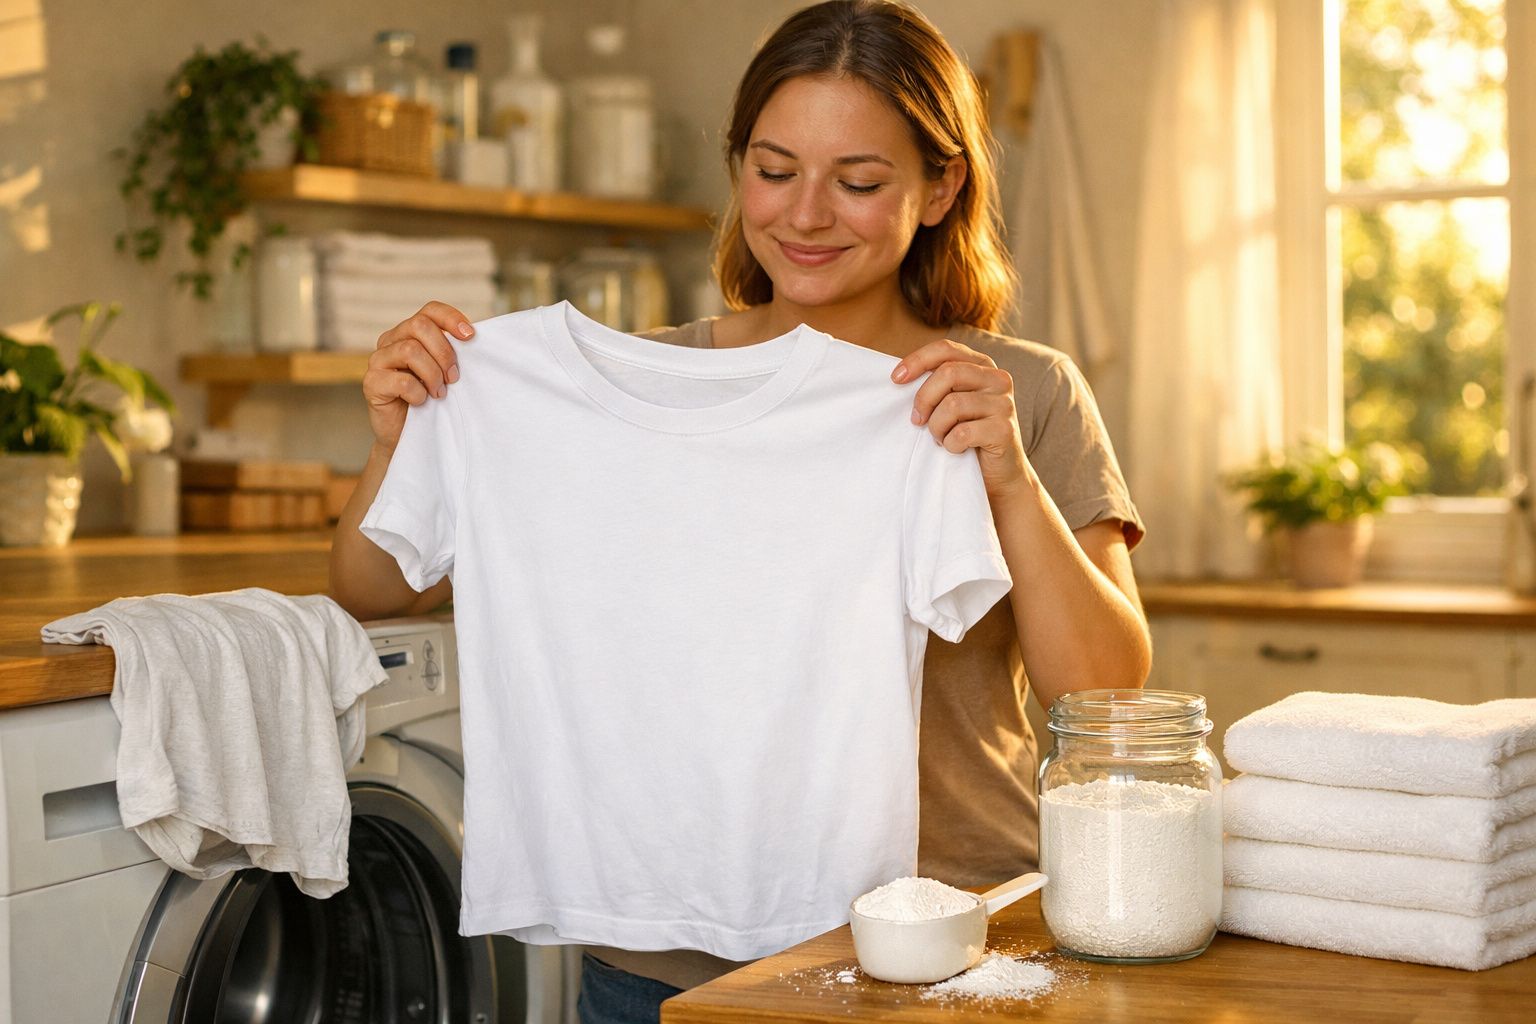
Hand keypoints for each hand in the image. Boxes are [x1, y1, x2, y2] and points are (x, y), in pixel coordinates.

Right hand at [363, 302, 474, 448]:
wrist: (406, 434)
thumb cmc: (429, 401)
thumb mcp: (444, 372)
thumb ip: (452, 353)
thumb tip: (474, 337)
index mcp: (409, 333)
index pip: (430, 310)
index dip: (451, 319)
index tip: (471, 337)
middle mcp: (390, 341)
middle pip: (419, 325)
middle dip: (444, 352)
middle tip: (454, 377)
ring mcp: (378, 360)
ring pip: (410, 350)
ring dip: (432, 374)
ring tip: (439, 393)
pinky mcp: (371, 383)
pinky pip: (400, 380)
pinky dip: (418, 393)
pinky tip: (421, 402)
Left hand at [892, 339, 1028, 495]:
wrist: (1001, 473)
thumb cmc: (968, 434)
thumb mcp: (953, 402)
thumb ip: (938, 384)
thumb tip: (899, 377)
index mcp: (983, 366)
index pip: (946, 349)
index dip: (917, 360)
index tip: (895, 379)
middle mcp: (998, 379)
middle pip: (948, 374)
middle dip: (924, 399)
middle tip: (917, 421)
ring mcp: (1004, 404)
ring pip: (952, 405)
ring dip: (937, 427)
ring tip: (941, 438)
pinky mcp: (1004, 430)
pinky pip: (962, 433)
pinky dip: (950, 445)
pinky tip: (955, 449)